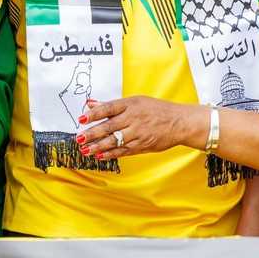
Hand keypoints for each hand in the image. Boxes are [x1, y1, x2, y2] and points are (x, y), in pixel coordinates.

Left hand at [78, 96, 203, 160]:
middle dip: (92, 134)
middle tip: (79, 139)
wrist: (179, 122)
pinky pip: (124, 151)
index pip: (108, 108)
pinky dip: (111, 154)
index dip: (94, 114)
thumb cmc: (156, 110)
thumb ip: (111, 105)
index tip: (81, 119)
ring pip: (115, 141)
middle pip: (109, 127)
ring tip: (85, 150)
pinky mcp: (142, 145)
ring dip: (98, 146)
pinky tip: (100, 156)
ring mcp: (138, 133)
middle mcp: (133, 118)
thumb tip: (90, 103)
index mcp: (130, 104)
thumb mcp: (135, 101)